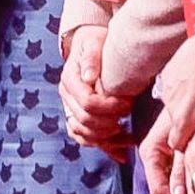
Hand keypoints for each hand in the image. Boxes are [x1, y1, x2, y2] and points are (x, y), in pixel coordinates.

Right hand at [60, 25, 134, 152]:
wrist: (91, 45)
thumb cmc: (96, 42)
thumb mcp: (94, 42)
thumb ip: (91, 57)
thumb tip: (89, 76)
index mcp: (69, 79)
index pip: (87, 102)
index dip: (109, 106)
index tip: (127, 102)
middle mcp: (66, 97)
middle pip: (85, 121)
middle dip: (110, 121)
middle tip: (129, 113)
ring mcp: (70, 109)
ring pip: (83, 134)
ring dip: (106, 138)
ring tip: (127, 133)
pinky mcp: (77, 118)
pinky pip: (86, 139)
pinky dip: (103, 147)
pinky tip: (122, 151)